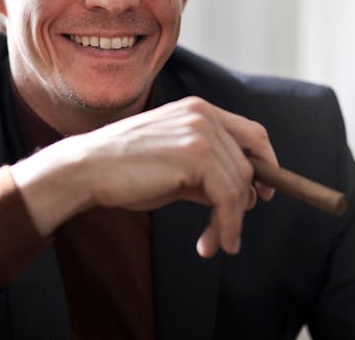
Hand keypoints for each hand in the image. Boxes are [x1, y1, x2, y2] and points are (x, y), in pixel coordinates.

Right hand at [9, 96, 277, 257]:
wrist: (88, 168)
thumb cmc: (123, 169)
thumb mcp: (173, 165)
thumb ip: (207, 173)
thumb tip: (242, 196)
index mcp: (199, 110)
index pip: (252, 134)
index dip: (266, 165)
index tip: (263, 194)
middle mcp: (204, 115)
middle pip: (249, 164)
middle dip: (242, 204)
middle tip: (227, 234)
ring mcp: (200, 132)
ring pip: (240, 185)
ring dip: (230, 222)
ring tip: (212, 242)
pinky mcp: (195, 154)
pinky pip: (228, 197)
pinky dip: (226, 225)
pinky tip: (211, 242)